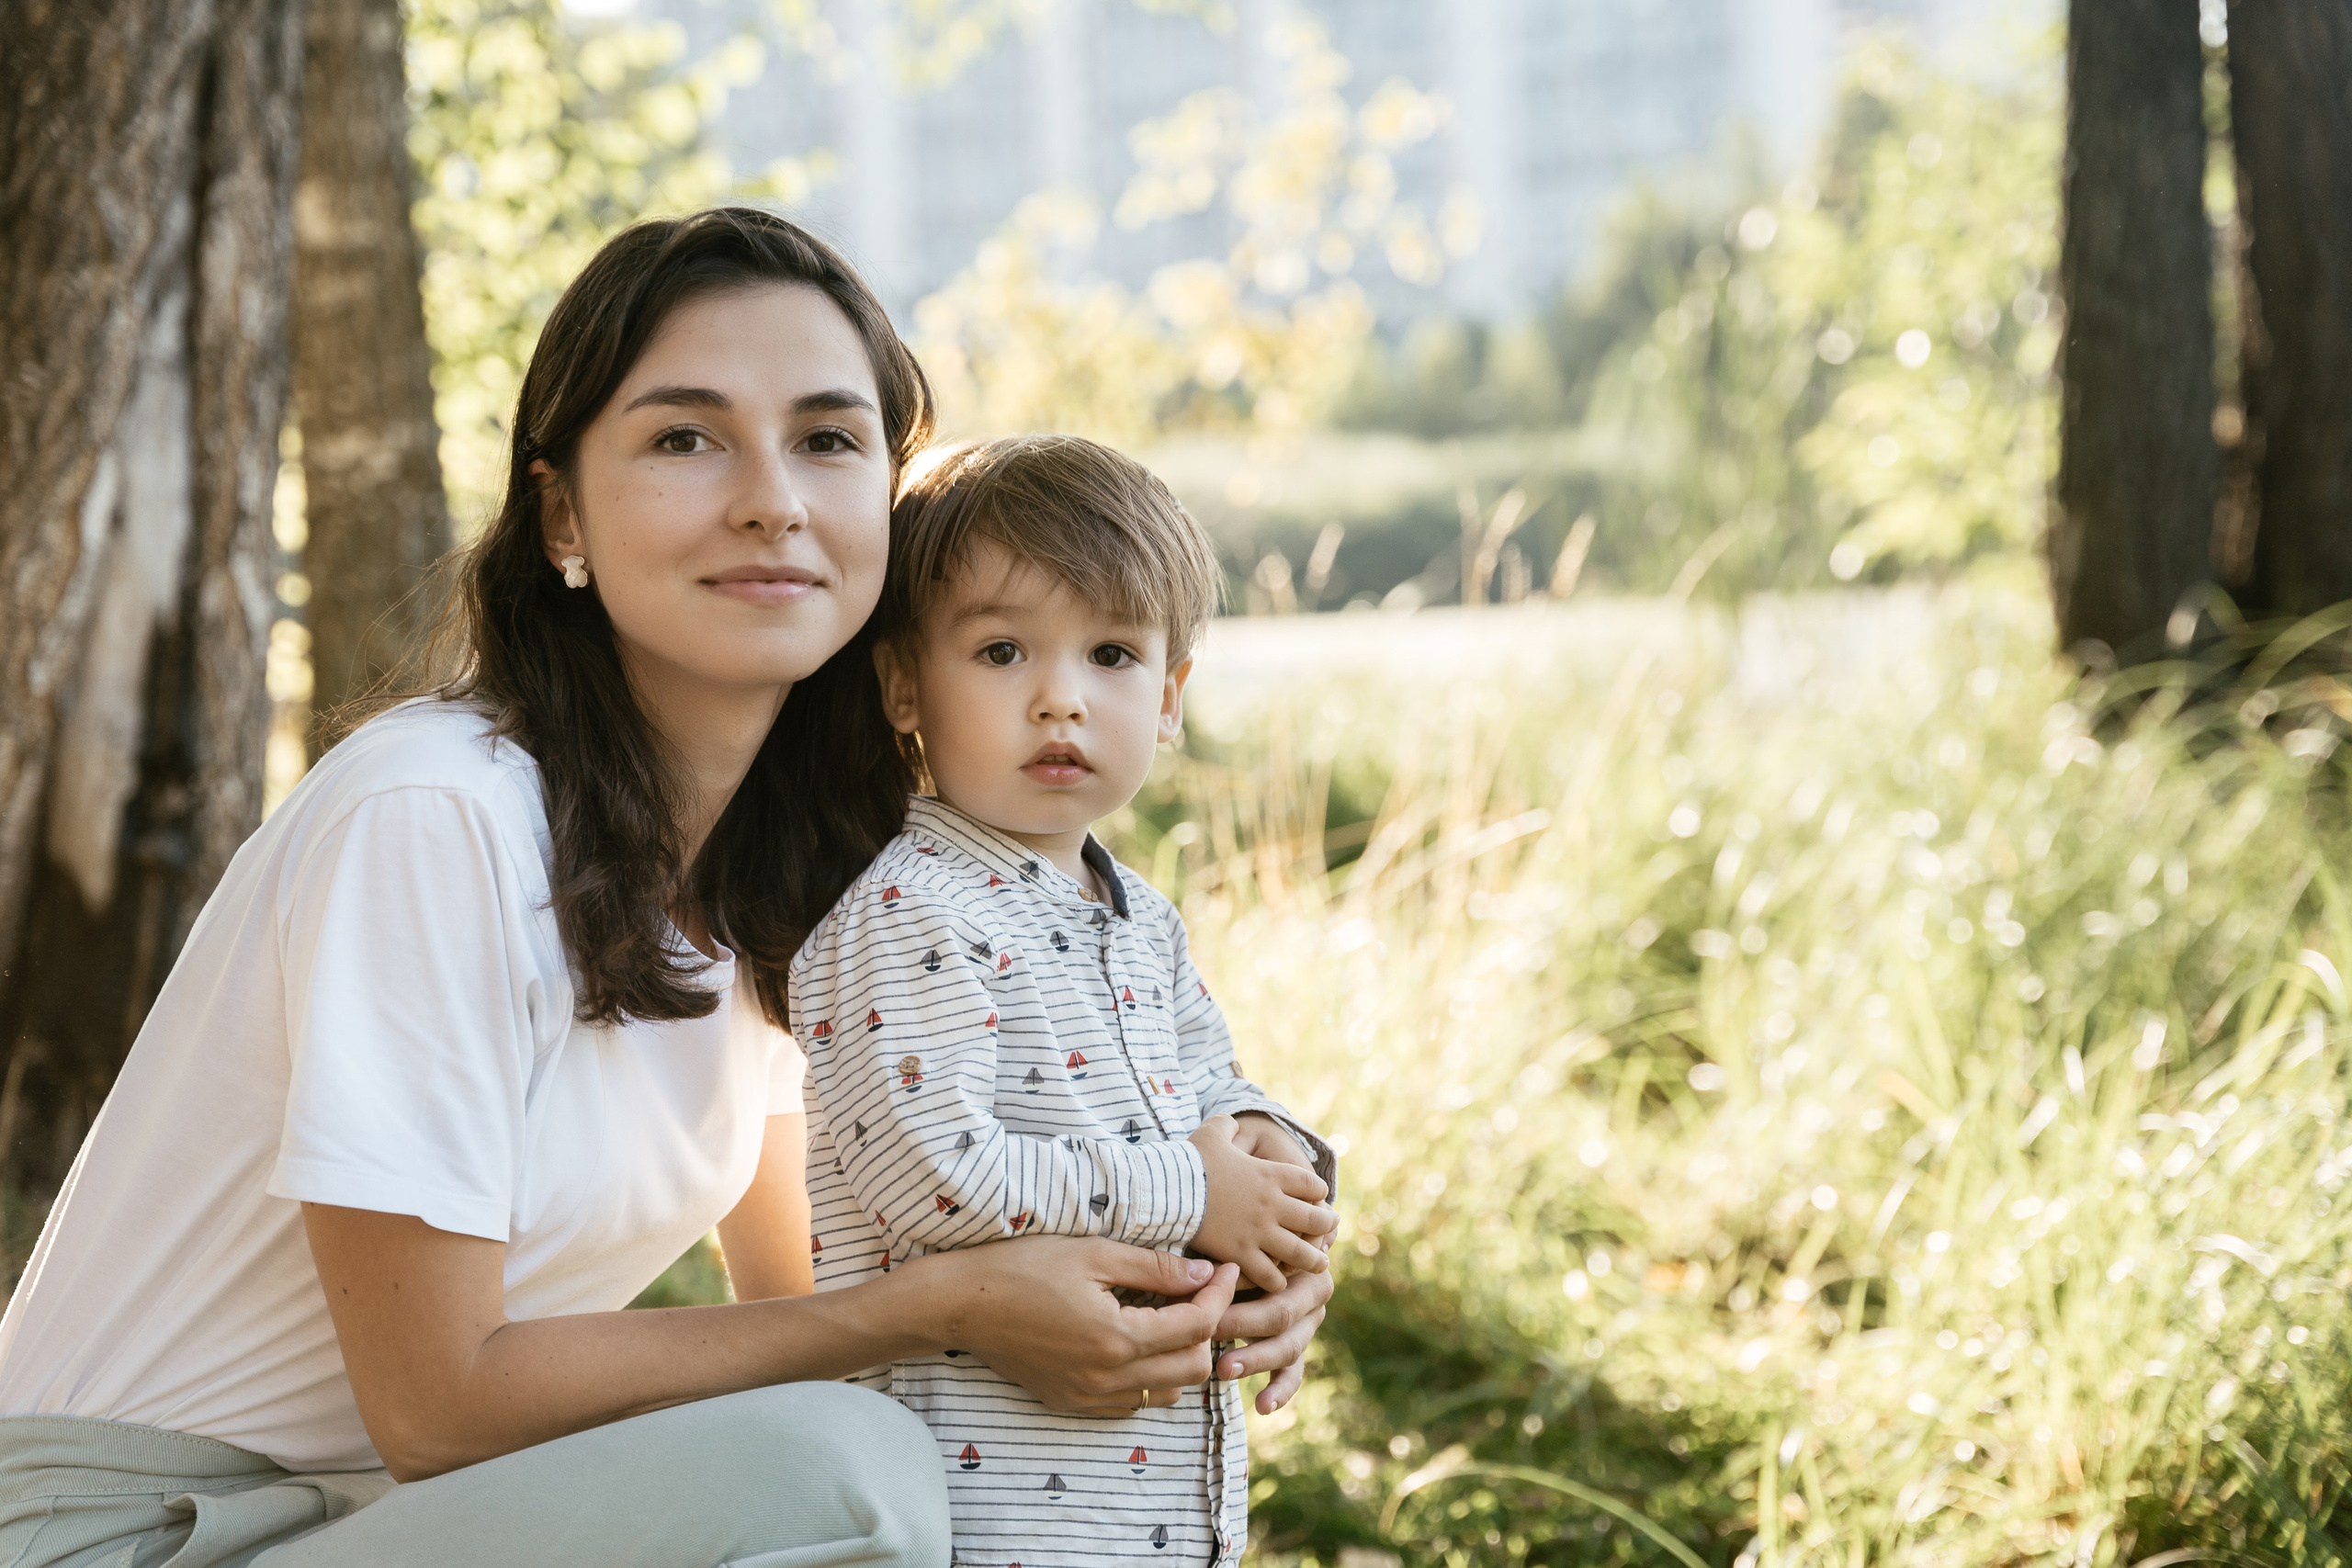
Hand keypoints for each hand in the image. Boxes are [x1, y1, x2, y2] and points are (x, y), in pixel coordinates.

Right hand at [906, 1237, 1240, 1417]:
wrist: (961, 1304)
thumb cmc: (1023, 1266)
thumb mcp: (1094, 1253)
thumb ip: (1155, 1267)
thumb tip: (1205, 1272)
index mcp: (1117, 1337)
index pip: (1198, 1326)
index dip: (1221, 1294)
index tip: (1227, 1269)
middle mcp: (1108, 1378)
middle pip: (1193, 1368)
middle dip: (1209, 1329)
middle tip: (1202, 1292)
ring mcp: (1089, 1397)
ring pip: (1167, 1393)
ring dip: (1181, 1357)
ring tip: (1173, 1317)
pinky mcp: (1072, 1403)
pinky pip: (1133, 1403)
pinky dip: (1150, 1377)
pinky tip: (1138, 1341)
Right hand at [1188, 1115, 1333, 1293]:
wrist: (1171, 1190)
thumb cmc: (1191, 1161)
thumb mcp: (1213, 1132)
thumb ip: (1227, 1124)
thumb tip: (1233, 1121)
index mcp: (1271, 1175)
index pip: (1311, 1184)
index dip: (1319, 1192)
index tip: (1319, 1197)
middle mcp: (1272, 1204)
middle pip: (1315, 1219)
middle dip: (1327, 1225)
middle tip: (1331, 1228)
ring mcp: (1259, 1232)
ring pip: (1300, 1252)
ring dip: (1314, 1259)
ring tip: (1320, 1264)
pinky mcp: (1242, 1254)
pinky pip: (1270, 1274)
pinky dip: (1278, 1280)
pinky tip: (1280, 1281)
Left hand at [1212, 1262, 1332, 1413]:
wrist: (1263, 1257)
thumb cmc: (1240, 1247)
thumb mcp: (1235, 1247)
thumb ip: (1224, 1259)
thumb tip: (1197, 1275)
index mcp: (1304, 1262)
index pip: (1275, 1277)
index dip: (1241, 1285)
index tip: (1210, 1294)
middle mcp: (1315, 1294)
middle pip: (1281, 1314)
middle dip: (1243, 1324)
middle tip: (1210, 1331)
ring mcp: (1309, 1326)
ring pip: (1288, 1348)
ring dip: (1255, 1359)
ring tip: (1223, 1369)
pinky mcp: (1297, 1351)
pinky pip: (1293, 1375)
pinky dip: (1279, 1392)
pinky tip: (1261, 1406)